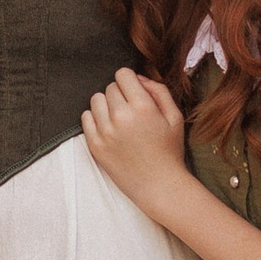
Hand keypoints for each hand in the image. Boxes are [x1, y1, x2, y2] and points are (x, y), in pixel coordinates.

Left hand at [83, 70, 189, 210]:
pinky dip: (95, 119)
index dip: (130, 81)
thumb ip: (158, 90)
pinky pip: (85, 117)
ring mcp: (105, 132)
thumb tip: (138, 78)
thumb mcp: (174, 116)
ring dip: (107, 105)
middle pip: (110, 87)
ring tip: (120, 119)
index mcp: (142, 107)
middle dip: (120, 94)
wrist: (159, 185)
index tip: (135, 92)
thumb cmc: (169, 151)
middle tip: (132, 111)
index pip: (122, 74)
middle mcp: (121, 117)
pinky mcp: (95, 145)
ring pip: (96, 100)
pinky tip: (109, 128)